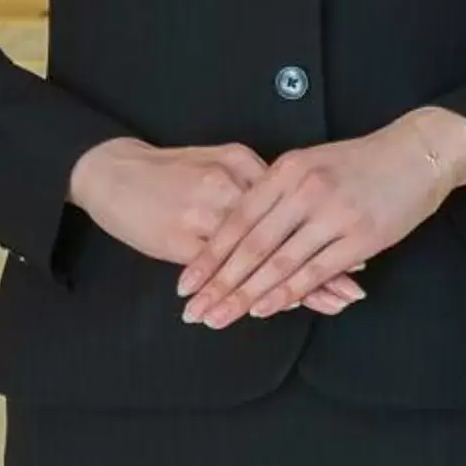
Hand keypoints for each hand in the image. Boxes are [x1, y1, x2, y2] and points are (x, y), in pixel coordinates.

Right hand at [65, 138, 363, 314]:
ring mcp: (203, 211)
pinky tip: (269, 306)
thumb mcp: (213, 160)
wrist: (109, 170)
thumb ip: (250, 180)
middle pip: (282, 231)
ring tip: (328, 305)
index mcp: (238, 162)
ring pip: (258, 254)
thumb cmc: (164, 169)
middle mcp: (226, 185)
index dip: (323, 232)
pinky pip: (225, 271)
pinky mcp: (180, 237)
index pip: (290, 206)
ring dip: (293, 284)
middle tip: (351, 291)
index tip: (356, 255)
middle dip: (319, 264)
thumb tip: (291, 205)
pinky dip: (249, 289)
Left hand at [175, 109, 465, 327]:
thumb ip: (279, 192)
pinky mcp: (360, 237)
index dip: (209, 254)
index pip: (237, 219)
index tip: (185, 283)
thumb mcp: (311, 164)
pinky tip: (264, 309)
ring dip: (246, 294)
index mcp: (286, 171)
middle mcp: (303, 191)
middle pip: (250, 244)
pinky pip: (314, 270)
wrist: (417, 153)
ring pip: (278, 261)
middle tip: (193, 310)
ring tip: (220, 316)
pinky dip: (287, 293)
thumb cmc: (361, 161)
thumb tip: (244, 226)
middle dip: (218, 282)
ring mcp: (332, 214)